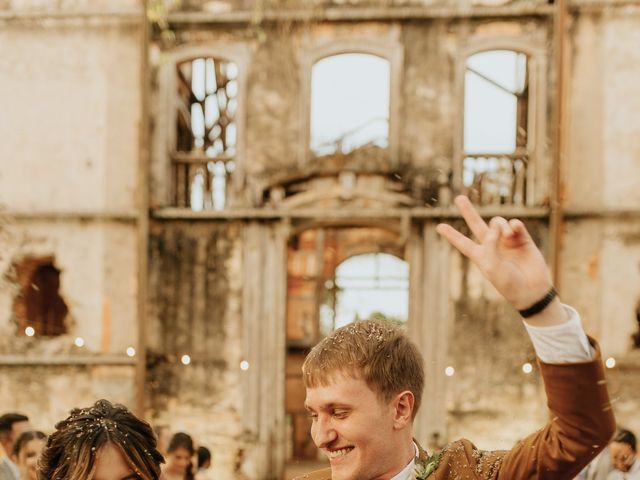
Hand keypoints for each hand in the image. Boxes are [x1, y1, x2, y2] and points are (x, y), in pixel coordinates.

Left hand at [435, 195, 551, 310]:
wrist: (532, 290)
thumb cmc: (508, 282)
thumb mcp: (492, 265)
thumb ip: (490, 243)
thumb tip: (496, 224)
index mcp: (480, 255)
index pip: (462, 243)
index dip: (451, 235)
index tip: (439, 227)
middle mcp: (492, 246)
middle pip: (476, 224)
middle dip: (468, 211)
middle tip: (459, 198)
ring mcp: (507, 241)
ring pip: (498, 222)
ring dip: (500, 225)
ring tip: (507, 235)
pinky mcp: (523, 239)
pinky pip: (516, 224)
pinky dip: (514, 224)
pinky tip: (515, 229)